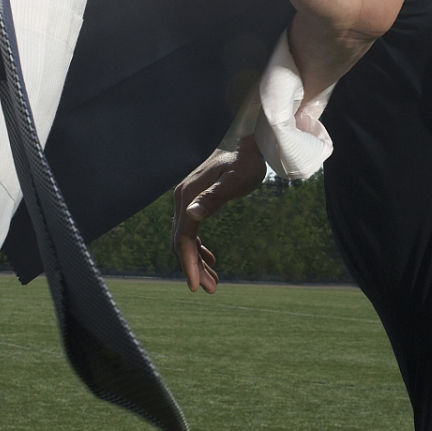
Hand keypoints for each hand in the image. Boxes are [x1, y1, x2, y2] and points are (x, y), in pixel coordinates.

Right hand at [170, 136, 263, 293]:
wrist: (249, 141)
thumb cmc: (246, 161)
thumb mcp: (235, 181)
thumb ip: (213, 198)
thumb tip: (193, 215)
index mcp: (188, 196)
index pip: (183, 238)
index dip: (188, 264)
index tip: (197, 288)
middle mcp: (183, 198)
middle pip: (182, 241)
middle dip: (194, 267)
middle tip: (211, 290)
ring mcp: (188, 199)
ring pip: (186, 238)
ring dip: (197, 260)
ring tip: (213, 282)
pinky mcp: (196, 199)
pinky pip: (192, 230)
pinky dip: (199, 248)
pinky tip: (212, 259)